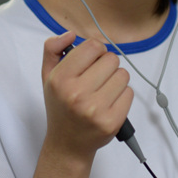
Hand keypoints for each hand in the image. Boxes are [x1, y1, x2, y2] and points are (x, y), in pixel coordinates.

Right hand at [40, 31, 133, 160]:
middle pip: (111, 59)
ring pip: (123, 75)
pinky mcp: (112, 121)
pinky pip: (129, 93)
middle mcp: (77, 94)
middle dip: (106, 65)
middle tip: (96, 78)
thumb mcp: (48, 75)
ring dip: (115, 80)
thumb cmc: (60, 106)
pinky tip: (109, 102)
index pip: (93, 46)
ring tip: (102, 91)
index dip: (95, 51)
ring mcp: (96, 109)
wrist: (67, 143)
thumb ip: (53, 48)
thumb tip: (71, 34)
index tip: (91, 61)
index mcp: (60, 79)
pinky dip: (122, 95)